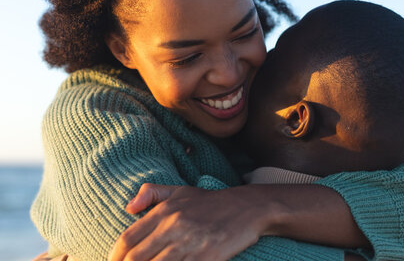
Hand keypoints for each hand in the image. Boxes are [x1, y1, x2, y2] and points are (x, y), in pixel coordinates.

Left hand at [108, 183, 268, 260]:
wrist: (247, 208)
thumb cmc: (211, 202)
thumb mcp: (181, 191)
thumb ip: (152, 193)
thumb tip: (128, 208)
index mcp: (164, 212)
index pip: (127, 240)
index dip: (115, 257)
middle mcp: (173, 227)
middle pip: (136, 259)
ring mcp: (189, 244)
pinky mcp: (206, 258)